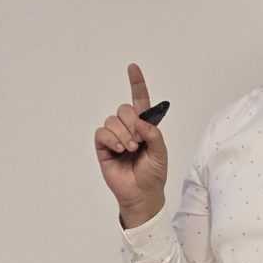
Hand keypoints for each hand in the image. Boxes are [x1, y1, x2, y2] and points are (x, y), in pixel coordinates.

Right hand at [94, 63, 168, 211]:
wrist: (142, 194)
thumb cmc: (153, 174)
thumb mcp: (161, 153)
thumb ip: (154, 134)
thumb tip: (141, 122)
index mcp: (144, 126)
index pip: (139, 101)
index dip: (136, 84)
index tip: (132, 68)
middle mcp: (128, 128)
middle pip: (124, 109)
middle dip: (132, 123)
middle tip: (138, 141)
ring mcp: (114, 137)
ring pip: (112, 120)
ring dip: (122, 134)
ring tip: (130, 149)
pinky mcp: (103, 147)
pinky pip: (102, 133)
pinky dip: (111, 139)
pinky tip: (119, 150)